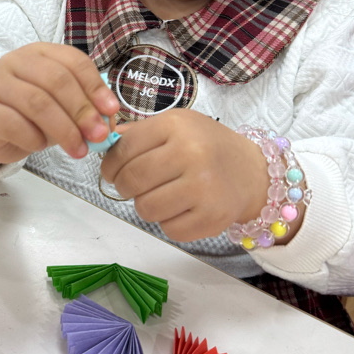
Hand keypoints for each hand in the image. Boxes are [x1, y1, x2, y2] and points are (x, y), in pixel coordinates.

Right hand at [0, 42, 119, 170]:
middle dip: (82, 110)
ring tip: (79, 149)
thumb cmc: (31, 114)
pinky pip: (16, 125)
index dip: (94, 85)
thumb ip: (86, 108)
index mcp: (40, 52)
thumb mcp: (62, 106)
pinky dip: (35, 138)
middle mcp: (16, 61)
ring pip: (37, 103)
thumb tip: (108, 121)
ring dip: (64, 129)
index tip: (111, 110)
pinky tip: (41, 145)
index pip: (73, 61)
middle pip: (56, 80)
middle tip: (98, 135)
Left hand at [100, 109, 271, 242]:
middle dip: (125, 187)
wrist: (252, 171)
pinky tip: (181, 208)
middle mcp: (191, 154)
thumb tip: (102, 144)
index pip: (124, 148)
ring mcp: (203, 187)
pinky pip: (168, 229)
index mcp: (176, 126)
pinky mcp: (212, 217)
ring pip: (146, 207)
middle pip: (132, 180)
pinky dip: (168, 222)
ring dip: (146, 205)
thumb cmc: (207, 146)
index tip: (112, 172)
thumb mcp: (176, 125)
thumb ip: (139, 133)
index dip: (110, 164)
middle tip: (133, 186)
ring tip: (161, 195)